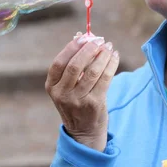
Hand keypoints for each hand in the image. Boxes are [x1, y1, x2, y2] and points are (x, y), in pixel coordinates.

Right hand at [45, 33, 119, 151]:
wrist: (84, 131)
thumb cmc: (76, 102)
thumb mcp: (67, 85)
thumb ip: (72, 62)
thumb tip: (81, 35)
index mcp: (51, 87)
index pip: (58, 63)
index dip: (71, 48)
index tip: (84, 37)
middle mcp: (62, 94)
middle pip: (75, 66)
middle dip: (89, 50)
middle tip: (99, 40)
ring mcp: (78, 100)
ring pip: (93, 72)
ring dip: (103, 56)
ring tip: (109, 47)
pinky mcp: (95, 103)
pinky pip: (105, 79)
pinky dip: (111, 65)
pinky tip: (114, 56)